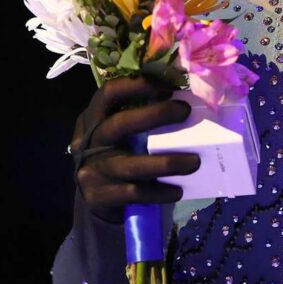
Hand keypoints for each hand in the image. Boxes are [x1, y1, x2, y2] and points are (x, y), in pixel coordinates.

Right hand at [71, 75, 200, 222]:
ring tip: (194, 162)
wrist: (95, 198)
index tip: (168, 87)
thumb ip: (137, 114)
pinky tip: (178, 190)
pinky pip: (135, 193)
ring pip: (132, 166)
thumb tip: (181, 98)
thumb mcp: (117, 131)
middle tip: (185, 111)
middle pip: (120, 124)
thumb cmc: (115, 153)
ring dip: (167, 163)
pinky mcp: (99, 197)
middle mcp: (88, 142)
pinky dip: (159, 192)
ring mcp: (91, 171)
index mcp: (92, 118)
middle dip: (156, 115)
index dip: (137, 86)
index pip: (109, 93)